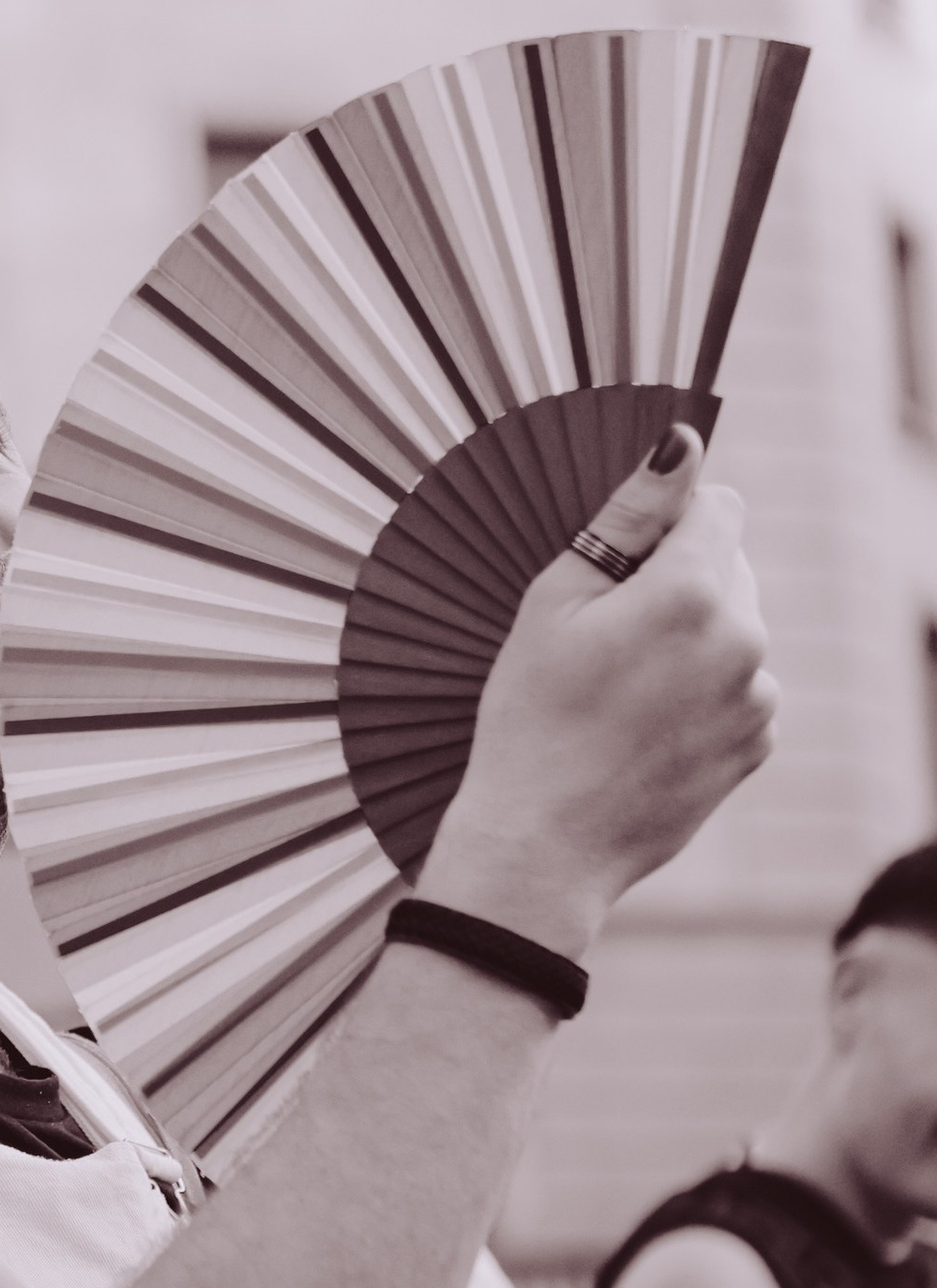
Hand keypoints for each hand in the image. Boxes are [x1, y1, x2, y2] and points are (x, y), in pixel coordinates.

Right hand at [424, 432, 774, 956]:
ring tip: (620, 692)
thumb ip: (626, 515)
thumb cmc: (530, 717)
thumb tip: (681, 444)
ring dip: (691, 641)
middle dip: (677, 583)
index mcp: (693, 592)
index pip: (717, 506)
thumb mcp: (555, 602)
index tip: (619, 570)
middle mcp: (745, 640)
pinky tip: (643, 725)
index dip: (665, 526)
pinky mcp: (757, 745)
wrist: (543, 843)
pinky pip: (739, 687)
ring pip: (734, 630)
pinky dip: (702, 693)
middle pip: (728, 568)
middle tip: (603, 642)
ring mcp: (757, 699)